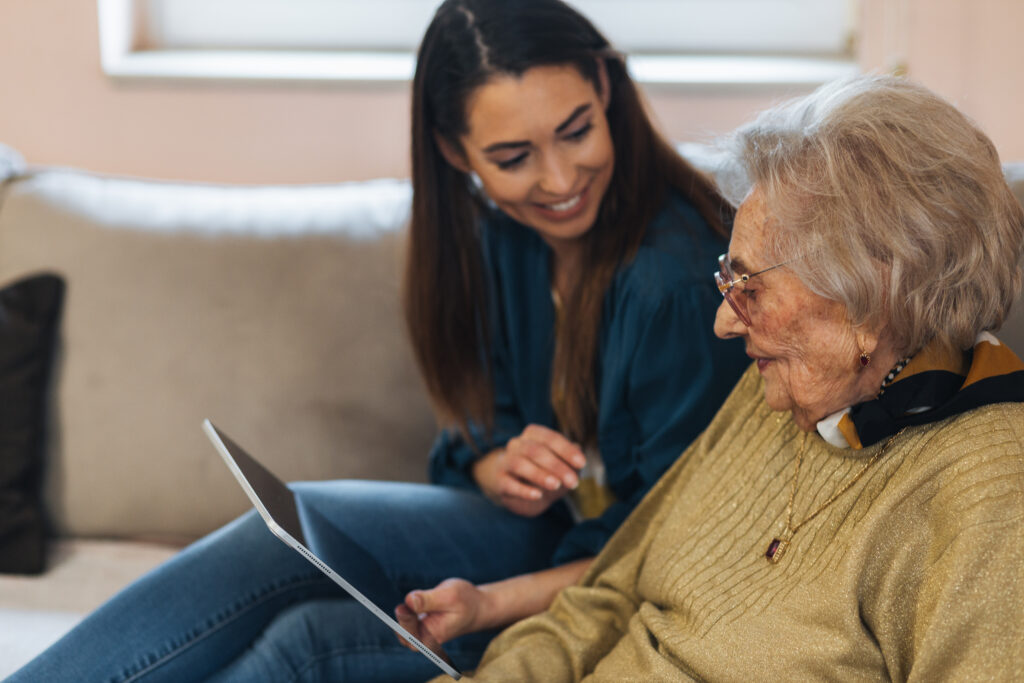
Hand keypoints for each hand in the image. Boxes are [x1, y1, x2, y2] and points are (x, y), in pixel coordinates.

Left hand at [394, 578, 485, 650]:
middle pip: (404, 636)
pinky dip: (408, 612)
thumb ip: (428, 599)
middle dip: (401, 621)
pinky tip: (415, 603)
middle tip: (402, 606)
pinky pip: (408, 623)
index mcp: (434, 636)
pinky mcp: (422, 626)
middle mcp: (428, 639)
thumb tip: (408, 600)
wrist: (478, 607)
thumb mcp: (449, 595)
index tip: (401, 607)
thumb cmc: (466, 600)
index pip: (410, 636)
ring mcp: (425, 634)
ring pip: (404, 629)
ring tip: (417, 601)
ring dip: (405, 615)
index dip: (404, 621)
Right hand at [472, 424, 586, 516]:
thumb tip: (579, 452)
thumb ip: (569, 459)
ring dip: (539, 474)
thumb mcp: (560, 465)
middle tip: (573, 482)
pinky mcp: (499, 482)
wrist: (514, 488)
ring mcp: (505, 462)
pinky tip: (538, 495)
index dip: (566, 450)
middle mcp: (516, 444)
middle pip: (535, 450)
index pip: (550, 438)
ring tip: (556, 485)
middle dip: (556, 466)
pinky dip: (524, 490)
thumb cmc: (542, 471)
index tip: (581, 463)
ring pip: (519, 464)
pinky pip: (509, 484)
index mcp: (533, 435)